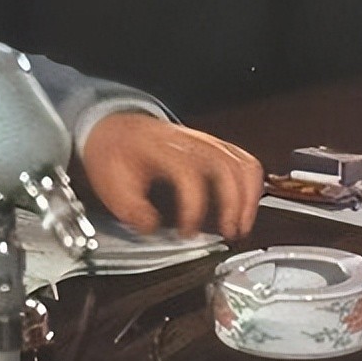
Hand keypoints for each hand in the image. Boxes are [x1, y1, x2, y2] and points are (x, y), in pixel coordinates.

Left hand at [80, 112, 263, 239]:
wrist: (113, 127)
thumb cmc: (113, 153)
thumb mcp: (109, 182)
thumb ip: (130, 209)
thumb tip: (152, 228)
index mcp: (160, 148)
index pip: (188, 174)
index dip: (193, 207)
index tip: (187, 232)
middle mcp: (188, 141)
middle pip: (225, 166)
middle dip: (233, 204)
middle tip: (228, 233)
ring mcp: (204, 141)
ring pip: (242, 162)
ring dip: (249, 197)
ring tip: (241, 225)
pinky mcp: (213, 146)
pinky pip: (244, 160)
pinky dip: (252, 185)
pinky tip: (245, 206)